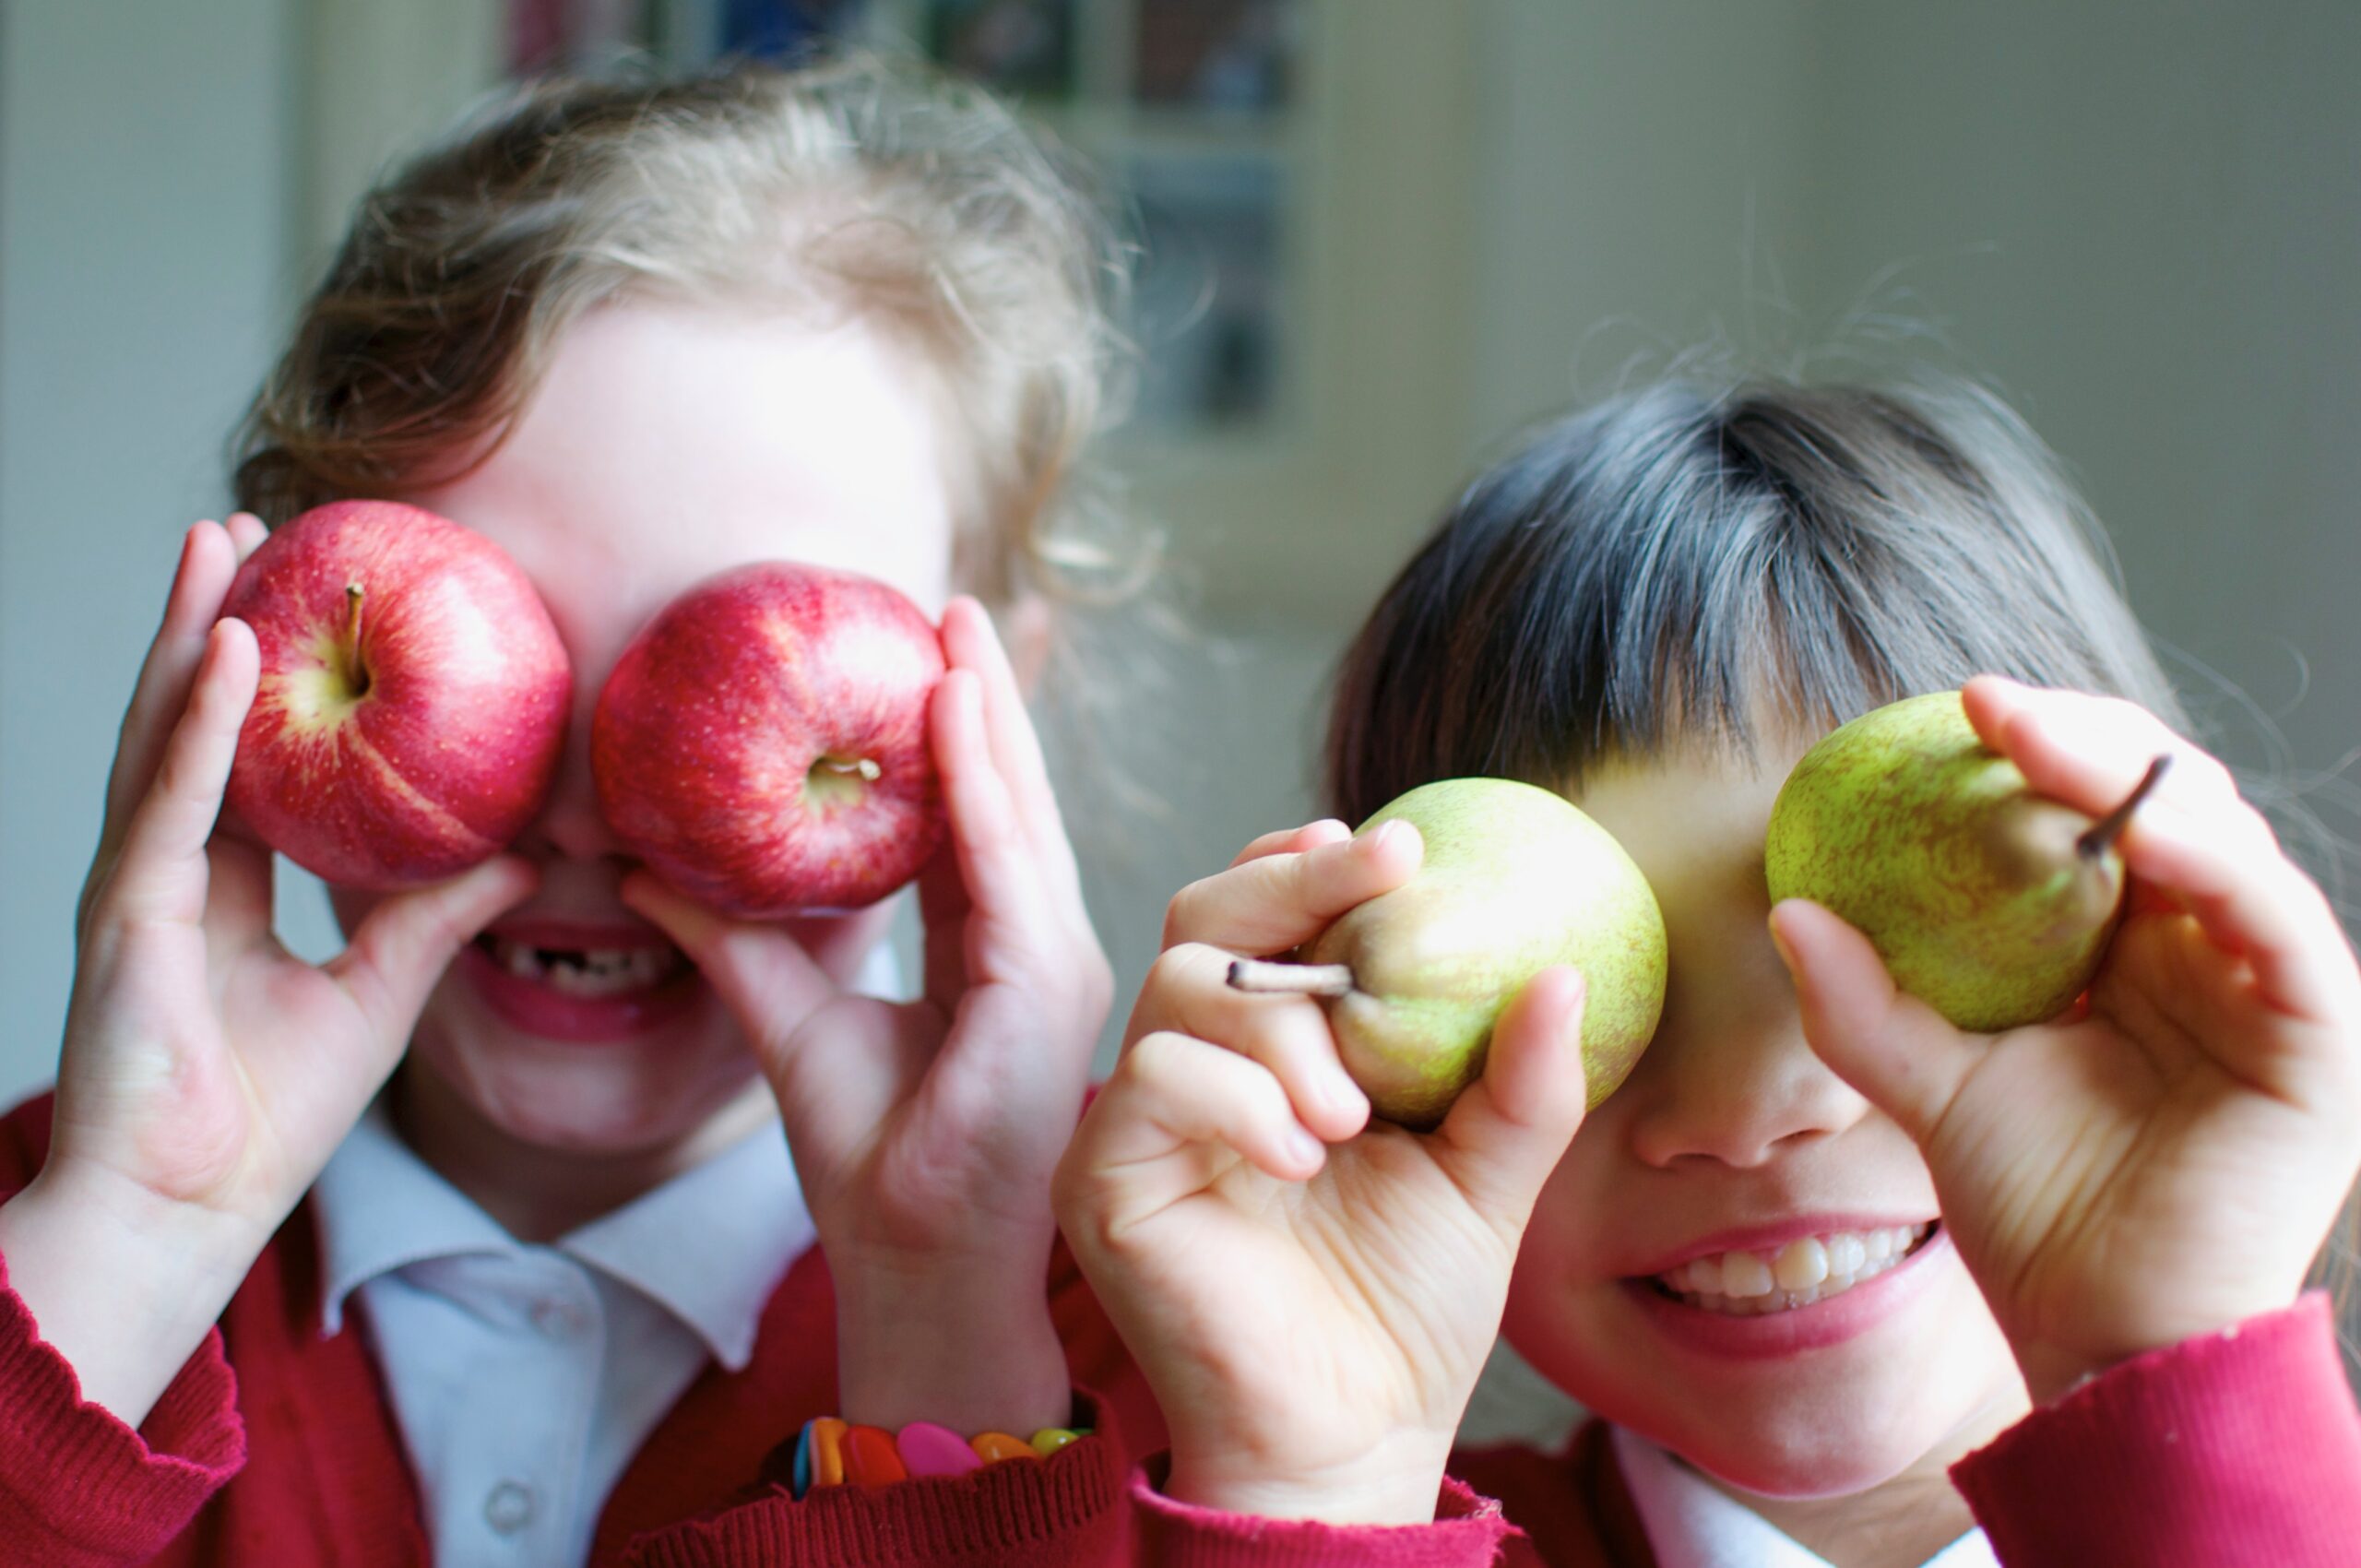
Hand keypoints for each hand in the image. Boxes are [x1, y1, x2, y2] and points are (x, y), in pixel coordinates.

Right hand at [0, 518, 533, 1423]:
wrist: (190, 1215)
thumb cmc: (269, 1124)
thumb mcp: (382, 994)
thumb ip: (440, 916)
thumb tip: (528, 855)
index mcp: (218, 894)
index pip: (244, 764)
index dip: (267, 685)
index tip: (302, 603)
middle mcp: (169, 874)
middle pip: (192, 723)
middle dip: (212, 622)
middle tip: (248, 531)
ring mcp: (134, 886)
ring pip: (164, 733)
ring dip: (190, 631)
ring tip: (217, 539)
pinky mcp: (125, 913)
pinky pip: (171, 797)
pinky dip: (200, 720)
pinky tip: (225, 645)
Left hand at [625, 597, 1109, 1433]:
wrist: (916, 1271)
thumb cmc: (872, 1166)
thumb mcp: (788, 1026)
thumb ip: (732, 943)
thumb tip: (637, 871)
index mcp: (993, 956)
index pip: (972, 826)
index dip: (950, 741)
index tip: (919, 656)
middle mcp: (1037, 948)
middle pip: (1006, 802)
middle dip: (979, 700)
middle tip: (946, 605)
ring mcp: (1053, 966)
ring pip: (1018, 815)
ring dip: (986, 718)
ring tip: (953, 630)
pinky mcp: (1043, 988)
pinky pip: (1008, 864)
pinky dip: (980, 785)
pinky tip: (953, 712)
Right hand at [1052, 821, 1589, 1523]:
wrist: (1357, 1435)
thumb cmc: (1409, 1308)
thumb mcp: (1487, 1174)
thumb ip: (1521, 1079)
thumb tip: (1564, 970)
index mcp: (1273, 1050)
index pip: (1261, 916)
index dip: (1308, 865)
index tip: (1394, 847)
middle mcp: (1195, 1065)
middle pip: (1206, 916)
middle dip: (1295, 884)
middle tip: (1383, 876)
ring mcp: (1140, 1119)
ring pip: (1180, 986)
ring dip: (1283, 1029)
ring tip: (1353, 1113)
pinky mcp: (1103, 1177)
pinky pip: (1153, 1078)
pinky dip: (1237, 1098)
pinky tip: (1300, 1156)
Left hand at [1773, 675, 2360, 1401]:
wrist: (2100, 1335)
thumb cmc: (2034, 1212)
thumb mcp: (1934, 1088)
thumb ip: (1869, 1004)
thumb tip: (1789, 910)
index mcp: (2129, 946)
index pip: (2096, 812)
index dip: (2038, 750)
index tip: (1950, 709)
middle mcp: (2207, 948)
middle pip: (2163, 799)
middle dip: (2082, 736)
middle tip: (1988, 705)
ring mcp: (2269, 983)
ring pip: (2221, 835)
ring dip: (2131, 774)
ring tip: (2036, 741)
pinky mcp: (2320, 1031)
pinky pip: (2274, 919)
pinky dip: (2210, 860)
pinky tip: (2132, 831)